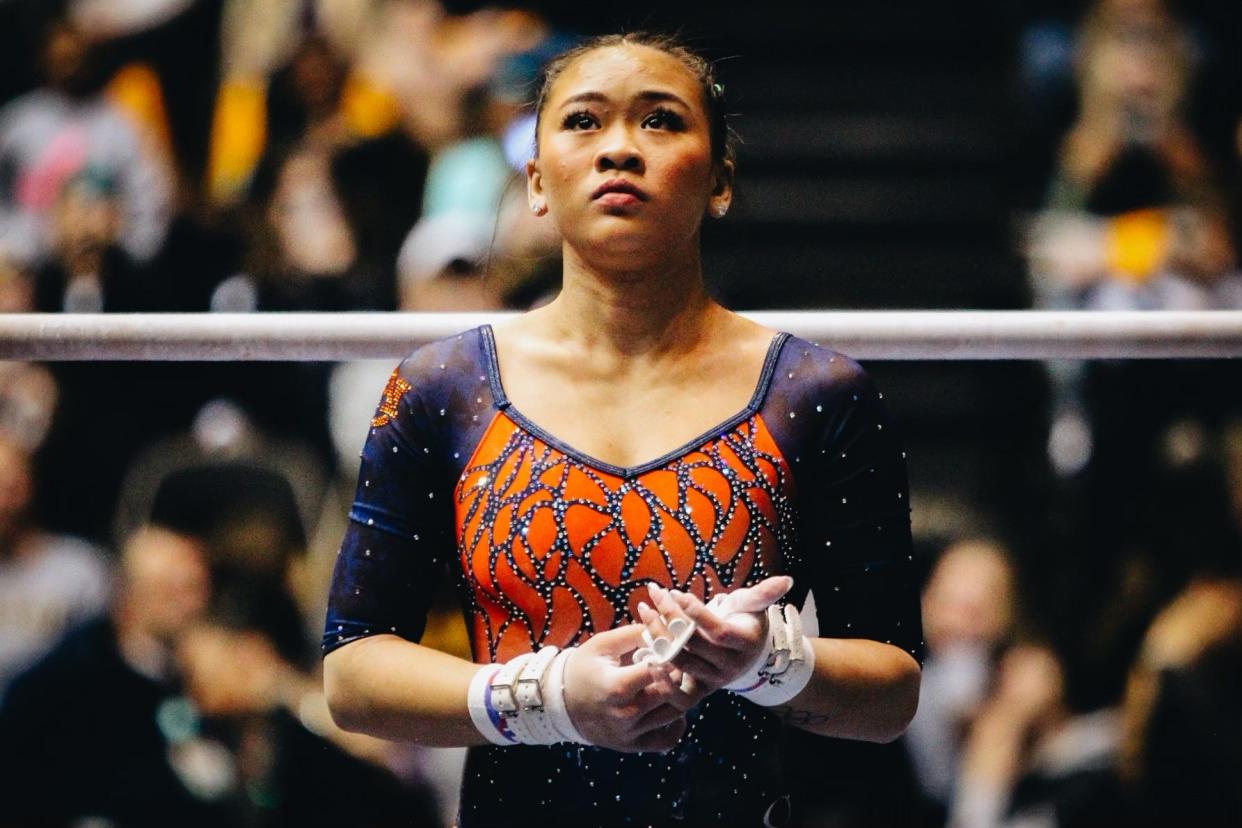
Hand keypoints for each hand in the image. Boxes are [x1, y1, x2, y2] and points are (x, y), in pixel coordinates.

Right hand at [561, 623, 708, 752]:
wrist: (560, 702)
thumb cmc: (583, 667)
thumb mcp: (602, 644)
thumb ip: (634, 634)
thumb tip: (665, 627)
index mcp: (617, 686)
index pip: (659, 670)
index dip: (670, 656)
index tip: (670, 647)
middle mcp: (625, 715)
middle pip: (671, 694)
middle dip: (678, 674)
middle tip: (677, 662)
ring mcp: (629, 734)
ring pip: (674, 715)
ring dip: (680, 695)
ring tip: (673, 680)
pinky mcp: (631, 746)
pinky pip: (667, 740)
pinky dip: (675, 725)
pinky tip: (668, 707)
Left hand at [639, 576, 792, 691]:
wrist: (746, 655)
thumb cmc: (745, 621)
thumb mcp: (753, 605)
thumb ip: (764, 593)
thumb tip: (787, 579)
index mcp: (744, 643)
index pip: (717, 631)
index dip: (695, 614)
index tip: (677, 593)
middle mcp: (730, 666)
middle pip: (693, 645)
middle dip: (670, 618)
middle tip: (654, 597)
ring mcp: (714, 680)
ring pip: (680, 661)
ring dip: (657, 637)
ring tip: (645, 612)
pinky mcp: (700, 691)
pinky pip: (678, 694)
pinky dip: (660, 677)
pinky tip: (644, 653)